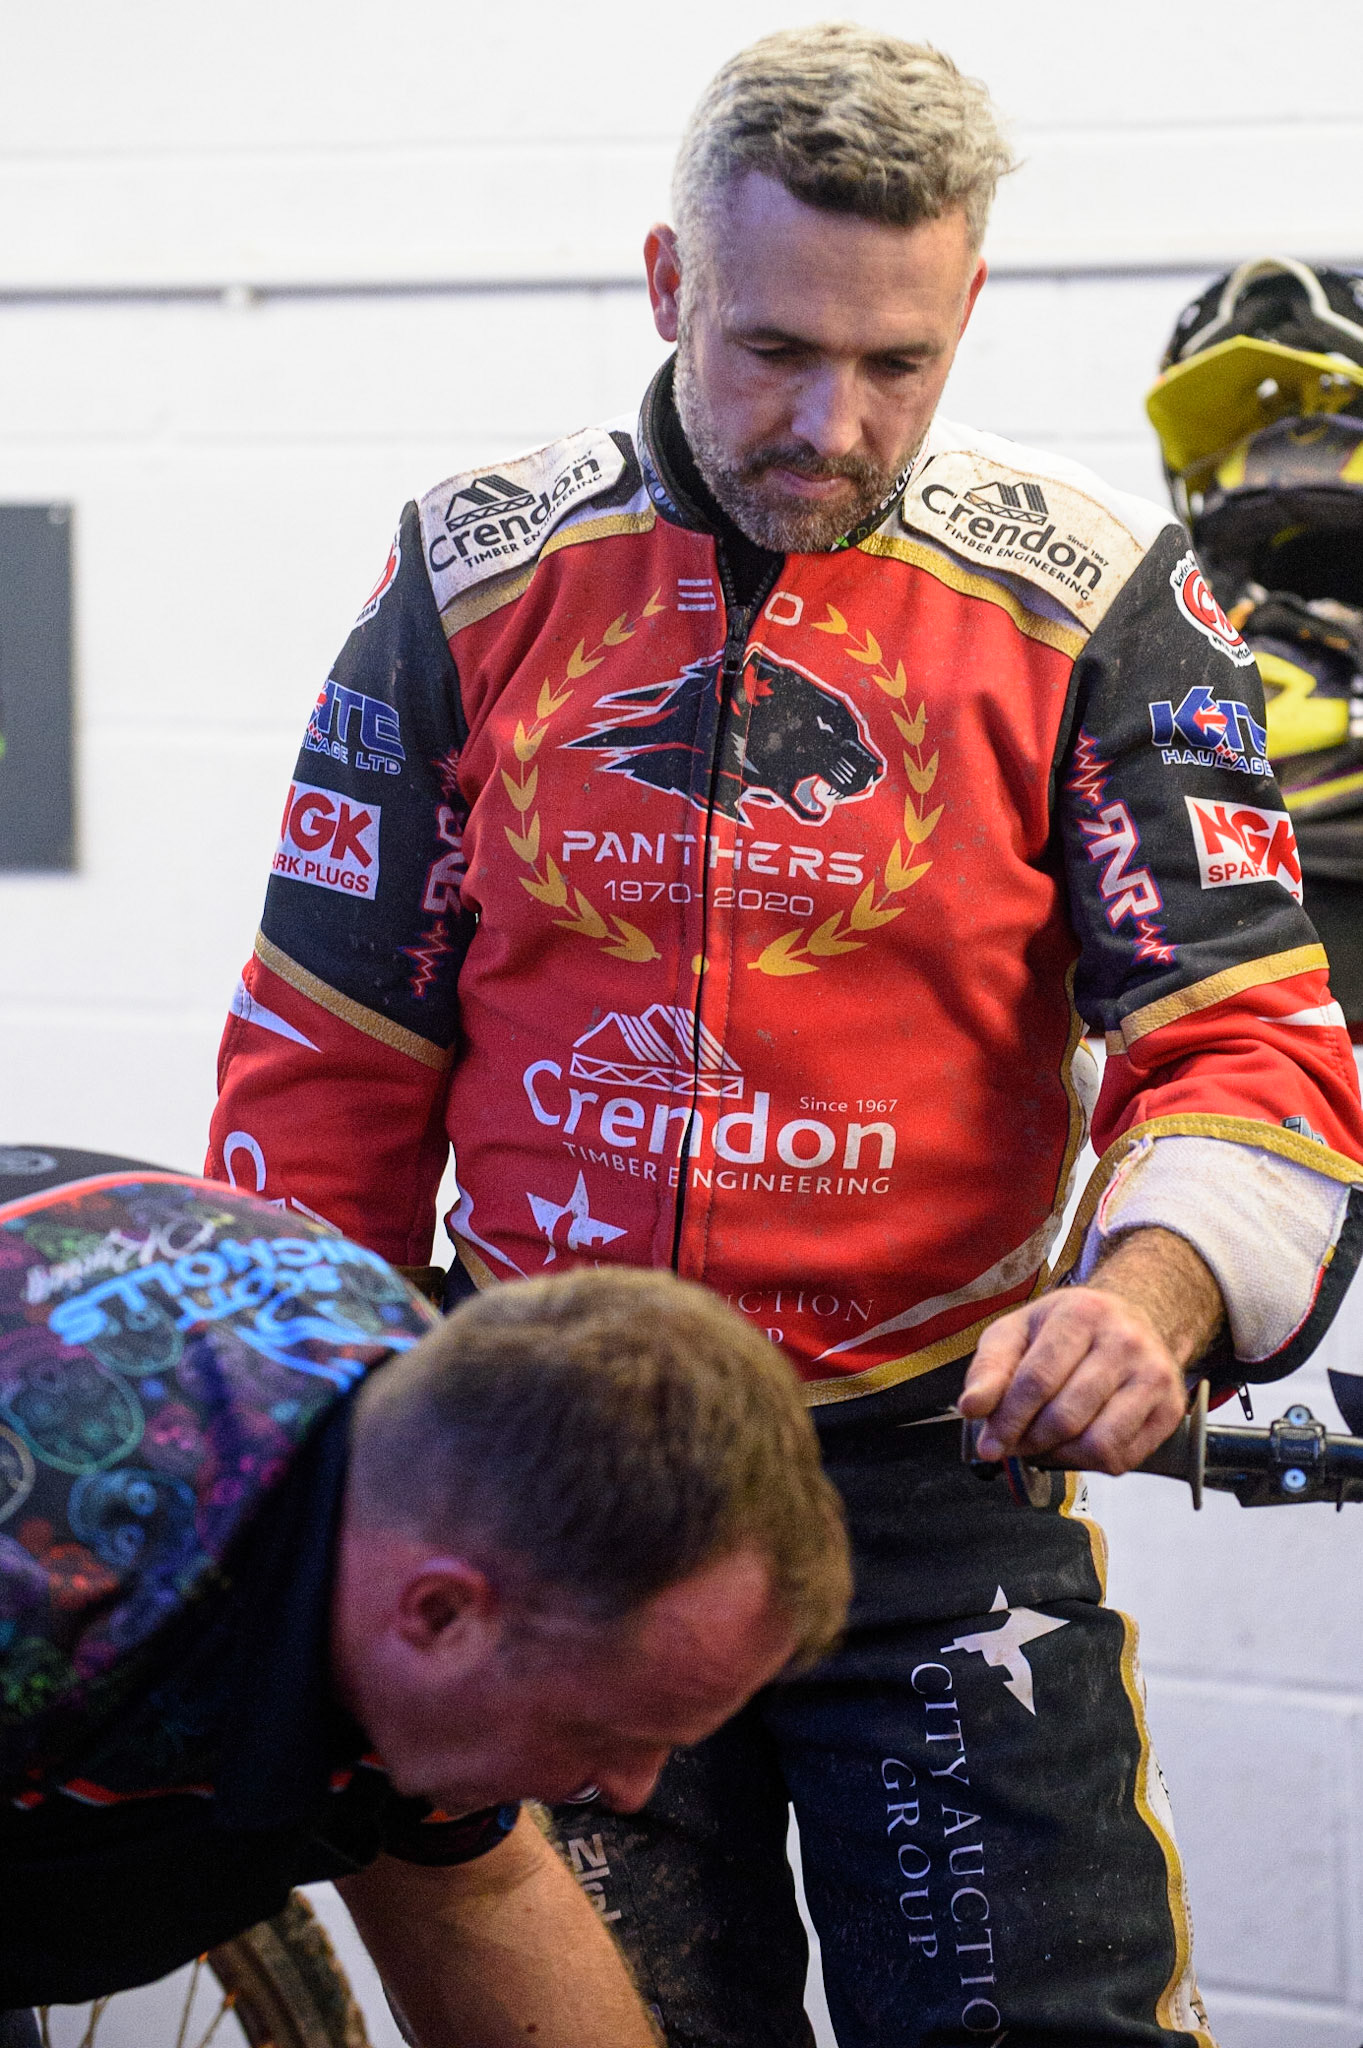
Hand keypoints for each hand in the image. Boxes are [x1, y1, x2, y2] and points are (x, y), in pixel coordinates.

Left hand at [958, 1285, 1188, 1474]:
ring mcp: (1153, 1375)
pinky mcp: (1170, 1408)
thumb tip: (972, 1408)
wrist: (1133, 1319)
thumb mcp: (1018, 1331)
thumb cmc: (1066, 1329)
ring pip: (1097, 1443)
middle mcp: (1124, 1341)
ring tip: (1045, 1442)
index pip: (1037, 1380)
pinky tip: (1077, 1442)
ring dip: (1060, 1455)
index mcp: (1081, 1314)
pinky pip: (1123, 1458)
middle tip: (1015, 1443)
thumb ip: (989, 1368)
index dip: (1007, 1420)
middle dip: (1030, 1440)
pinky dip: (1090, 1462)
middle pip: (1065, 1416)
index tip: (989, 1445)